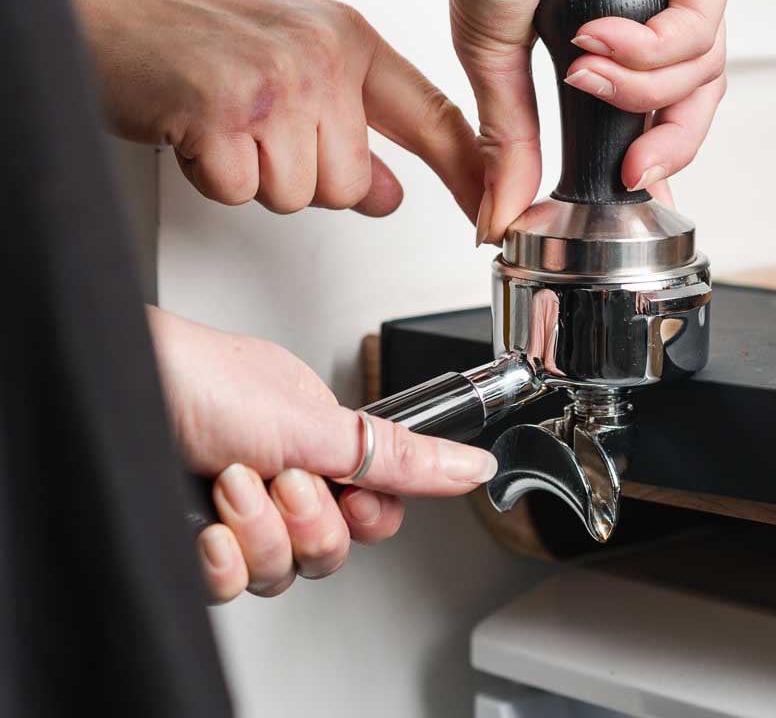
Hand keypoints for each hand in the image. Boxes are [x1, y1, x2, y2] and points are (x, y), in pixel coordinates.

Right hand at [73, 0, 483, 218]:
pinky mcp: (221, 117)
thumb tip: (389, 194)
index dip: (471, 172)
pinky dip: (211, 176)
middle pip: (351, 182)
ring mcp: (274, 87)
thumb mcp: (291, 54)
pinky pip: (241, 192)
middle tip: (256, 127)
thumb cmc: (188, 20)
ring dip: (254, 176)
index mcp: (347, 37)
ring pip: (299, 195)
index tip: (495, 212)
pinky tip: (195, 127)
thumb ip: (350, 120)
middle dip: (301, 175)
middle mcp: (320, 58)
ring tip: (223, 120)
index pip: (433, 115)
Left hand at [147, 307, 497, 602]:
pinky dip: (220, 559)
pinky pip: (230, 586)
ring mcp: (233, 516)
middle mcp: (277, 480)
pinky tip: (205, 525)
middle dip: (309, 519)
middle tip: (281, 477)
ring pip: (282, 571)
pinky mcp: (192, 549)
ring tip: (231, 481)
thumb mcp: (319, 423)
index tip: (352, 495)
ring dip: (259, 529)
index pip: (374, 508)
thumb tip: (472, 466)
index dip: (368, 515)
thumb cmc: (201, 380)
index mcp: (317, 443)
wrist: (111, 391)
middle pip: (331, 548)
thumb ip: (400, 456)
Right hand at [446, 0, 732, 241]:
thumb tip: (500, 211)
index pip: (664, 99)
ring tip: (585, 70)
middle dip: (668, 141)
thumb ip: (512, 137)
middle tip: (635, 172)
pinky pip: (698, 31)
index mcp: (621, 21)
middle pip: (698, 94)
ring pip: (701, 70)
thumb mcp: (495, 58)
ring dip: (638, 88)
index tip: (634, 189)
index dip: (656, 149)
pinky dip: (648, 49)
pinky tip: (599, 34)